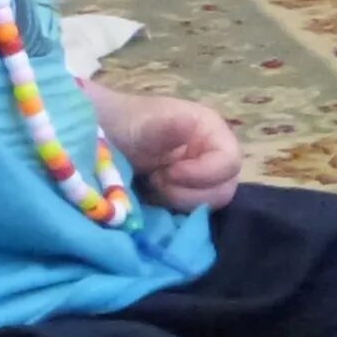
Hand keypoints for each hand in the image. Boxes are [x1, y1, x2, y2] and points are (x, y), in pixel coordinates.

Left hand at [89, 87, 241, 211]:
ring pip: (208, 205)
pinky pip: (193, 213)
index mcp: (214, 133)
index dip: (203, 174)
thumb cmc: (129, 123)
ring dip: (177, 200)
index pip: (230, 163)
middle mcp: (216, 158)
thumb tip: (191, 123)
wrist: (106, 137)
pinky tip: (152, 196)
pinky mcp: (189, 197)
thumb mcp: (148, 122)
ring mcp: (204, 180)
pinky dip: (172, 209)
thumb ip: (171, 125)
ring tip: (152, 184)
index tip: (168, 172)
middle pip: (224, 189)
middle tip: (156, 180)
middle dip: (187, 191)